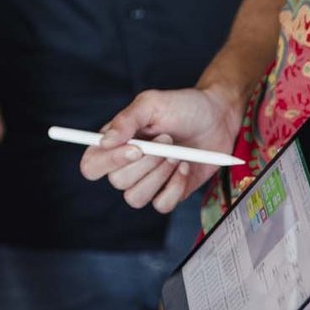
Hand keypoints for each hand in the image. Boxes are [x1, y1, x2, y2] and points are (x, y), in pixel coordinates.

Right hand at [80, 87, 240, 212]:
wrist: (218, 118)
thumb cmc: (182, 106)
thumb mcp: (151, 103)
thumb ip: (125, 120)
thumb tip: (104, 141)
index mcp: (115, 142)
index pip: (91, 164)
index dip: (107, 162)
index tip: (135, 149)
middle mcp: (126, 165)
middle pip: (116, 181)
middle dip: (146, 163)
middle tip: (167, 141)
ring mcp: (148, 181)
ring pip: (136, 198)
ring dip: (159, 176)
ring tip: (177, 154)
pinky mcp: (169, 192)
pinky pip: (161, 205)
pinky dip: (175, 187)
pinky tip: (185, 167)